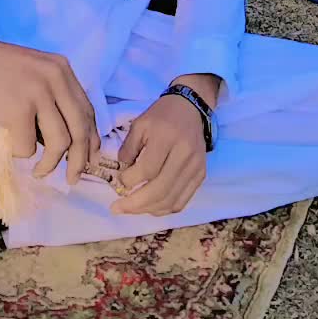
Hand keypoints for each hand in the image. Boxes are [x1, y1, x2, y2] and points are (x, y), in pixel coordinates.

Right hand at [0, 16, 100, 184]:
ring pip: (60, 143)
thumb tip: (64, 139)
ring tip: (40, 172)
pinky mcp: (17, 109)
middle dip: (79, 161)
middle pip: (80, 129)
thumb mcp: (32, 72)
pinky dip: (20, 152)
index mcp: (62, 70)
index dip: (91, 139)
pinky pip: (27, 146)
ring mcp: (37, 93)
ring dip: (50, 164)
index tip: (89, 159)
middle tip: (72, 179)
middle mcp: (56, 79)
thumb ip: (51, 95)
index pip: (87, 110)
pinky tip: (11, 145)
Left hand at [110, 94, 206, 215]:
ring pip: (171, 200)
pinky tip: (150, 207)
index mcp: (167, 138)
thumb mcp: (139, 125)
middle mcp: (184, 154)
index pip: (148, 169)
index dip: (129, 179)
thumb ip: (128, 149)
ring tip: (130, 209)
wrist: (190, 108)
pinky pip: (182, 201)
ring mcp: (195, 167)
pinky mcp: (200, 175)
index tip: (119, 180)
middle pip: (160, 189)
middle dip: (135, 204)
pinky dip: (164, 209)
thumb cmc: (161, 116)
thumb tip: (122, 177)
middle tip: (116, 208)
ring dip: (148, 209)